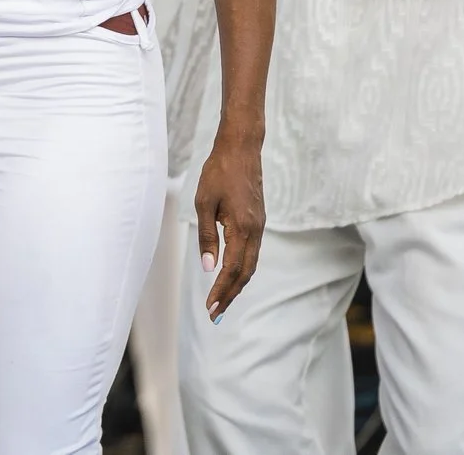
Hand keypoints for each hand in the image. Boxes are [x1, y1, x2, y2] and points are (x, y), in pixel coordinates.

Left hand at [192, 131, 265, 321]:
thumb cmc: (219, 172)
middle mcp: (256, 231)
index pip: (232, 269)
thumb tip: (209, 268)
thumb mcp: (204, 203)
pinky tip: (231, 275)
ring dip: (237, 284)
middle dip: (230, 295)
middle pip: (246, 273)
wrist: (241, 149)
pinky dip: (242, 268)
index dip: (221, 291)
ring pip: (251, 264)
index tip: (211, 308)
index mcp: (242, 228)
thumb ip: (207, 236)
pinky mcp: (257, 221)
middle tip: (215, 315)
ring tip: (222, 300)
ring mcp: (259, 226)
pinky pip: (252, 252)